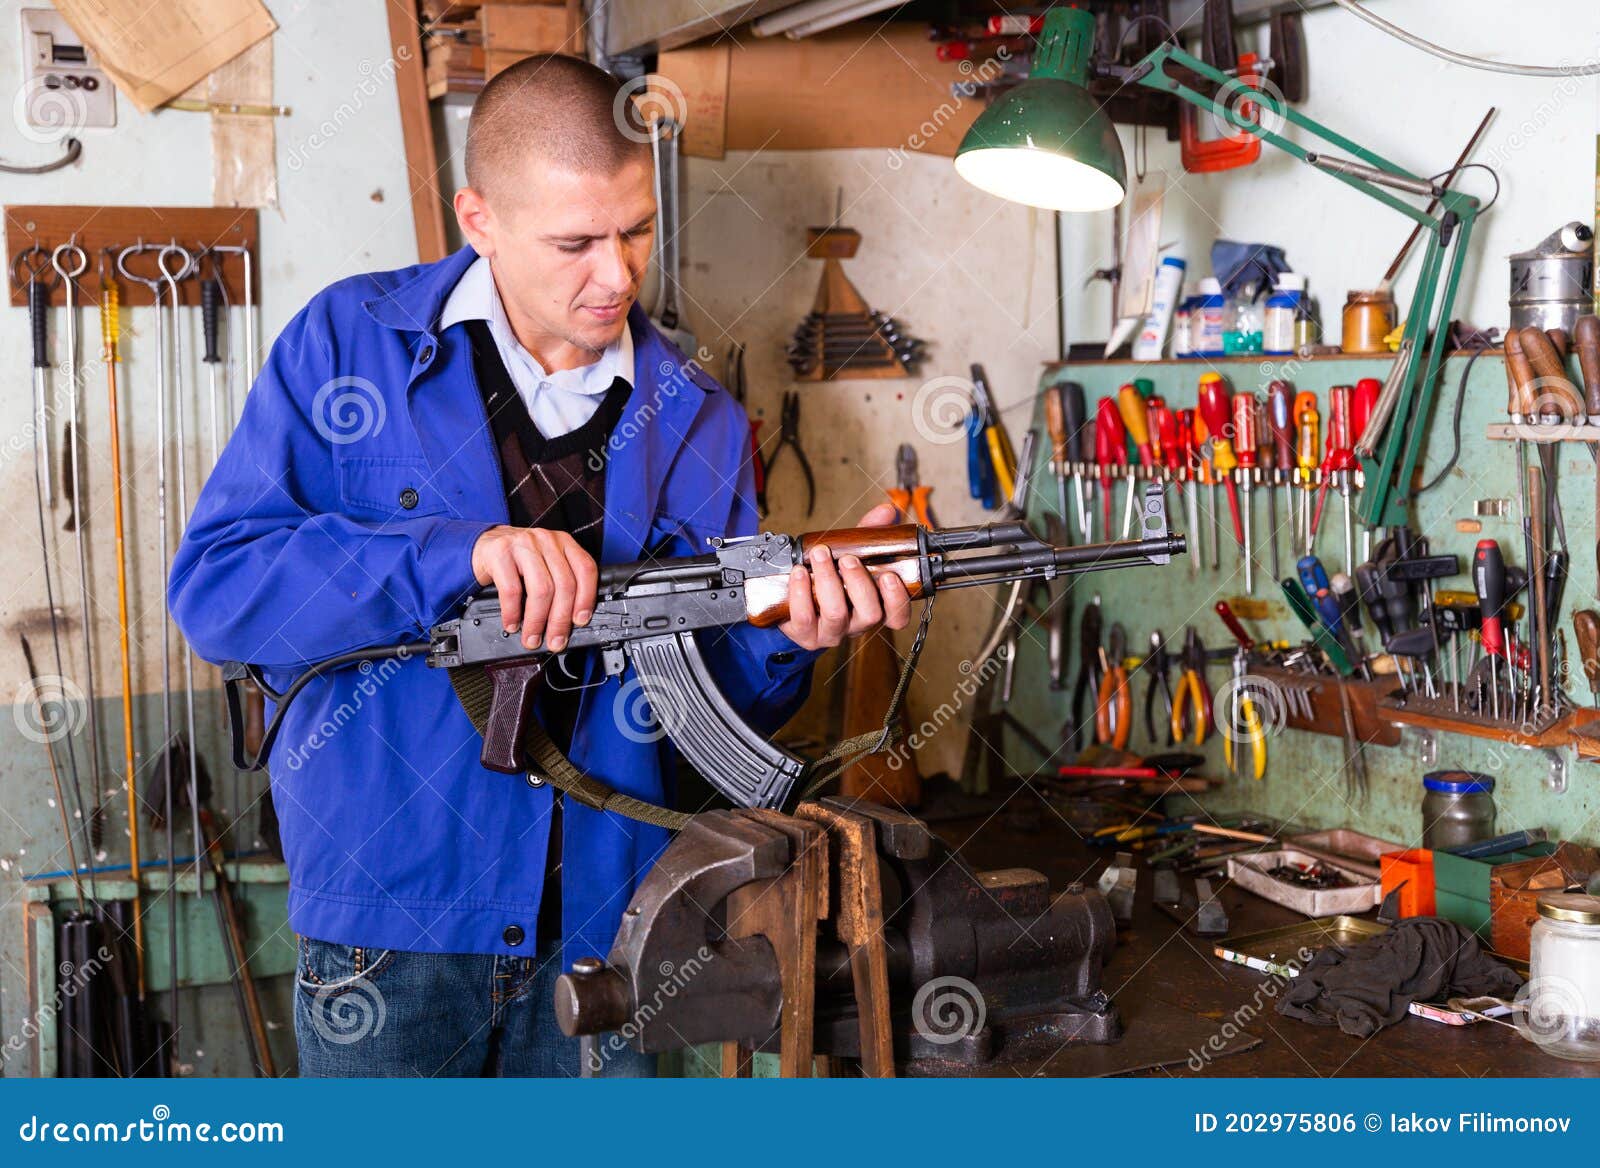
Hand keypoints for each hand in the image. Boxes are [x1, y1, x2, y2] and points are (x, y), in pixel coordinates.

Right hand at [470, 526, 597, 651]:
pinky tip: (512, 624)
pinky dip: (512, 613)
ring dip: (537, 621)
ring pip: (541, 589)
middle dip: (560, 620)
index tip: (580, 621)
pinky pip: (511, 589)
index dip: (586, 599)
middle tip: (555, 641)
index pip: (585, 570)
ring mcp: (523, 545)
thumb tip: (570, 622)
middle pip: (564, 584)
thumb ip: (560, 582)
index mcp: (564, 543)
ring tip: (532, 638)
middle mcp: (547, 541)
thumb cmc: (519, 560)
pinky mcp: (500, 553)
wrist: (484, 545)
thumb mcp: (545, 564)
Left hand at [778, 503, 913, 650]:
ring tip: (821, 556)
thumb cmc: (829, 579)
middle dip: (860, 583)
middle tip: (849, 559)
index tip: (890, 576)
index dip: (898, 599)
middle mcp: (856, 624)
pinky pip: (804, 617)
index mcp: (873, 607)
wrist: (791, 602)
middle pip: (870, 614)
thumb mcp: (852, 555)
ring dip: (829, 581)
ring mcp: (830, 632)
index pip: (897, 616)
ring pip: (836, 614)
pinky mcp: (805, 634)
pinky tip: (799, 572)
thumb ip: (870, 535)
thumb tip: (887, 511)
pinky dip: (801, 592)